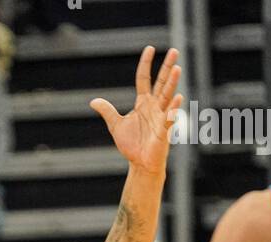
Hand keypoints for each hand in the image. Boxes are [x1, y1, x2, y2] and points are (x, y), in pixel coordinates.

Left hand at [90, 47, 181, 175]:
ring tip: (177, 68)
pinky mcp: (164, 130)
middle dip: (167, 67)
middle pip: (161, 82)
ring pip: (167, 96)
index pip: (144, 78)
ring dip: (172, 83)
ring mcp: (160, 117)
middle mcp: (154, 106)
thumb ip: (108, 111)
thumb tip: (93, 101)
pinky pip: (169, 117)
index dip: (146, 63)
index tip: (150, 48)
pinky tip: (177, 98)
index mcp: (143, 103)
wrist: (140, 164)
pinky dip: (172, 109)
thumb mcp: (116, 125)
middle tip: (174, 50)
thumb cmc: (131, 145)